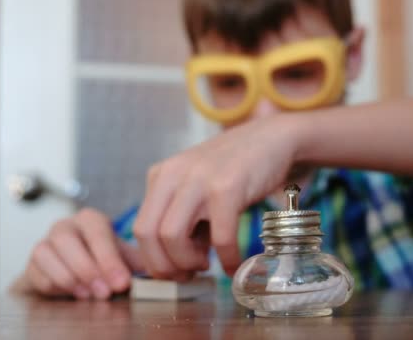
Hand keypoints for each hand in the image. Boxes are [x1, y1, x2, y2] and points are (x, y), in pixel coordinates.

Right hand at [20, 208, 143, 298]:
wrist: (72, 270)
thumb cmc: (102, 259)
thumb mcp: (123, 256)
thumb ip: (138, 261)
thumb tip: (159, 269)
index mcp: (91, 219)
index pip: (98, 233)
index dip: (110, 260)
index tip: (122, 283)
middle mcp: (65, 225)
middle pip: (68, 241)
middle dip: (88, 269)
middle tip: (106, 292)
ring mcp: (45, 242)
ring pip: (47, 254)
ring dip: (70, 278)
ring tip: (90, 294)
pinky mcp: (32, 263)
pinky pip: (37, 272)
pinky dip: (55, 285)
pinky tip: (74, 292)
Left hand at [133, 116, 298, 278]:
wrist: (272, 138)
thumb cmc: (237, 169)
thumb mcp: (198, 186)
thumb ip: (184, 216)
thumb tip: (177, 262)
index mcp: (161, 175)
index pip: (140, 228)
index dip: (154, 259)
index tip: (175, 271)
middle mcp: (173, 174)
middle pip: (148, 234)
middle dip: (165, 266)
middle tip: (188, 274)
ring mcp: (199, 179)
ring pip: (172, 237)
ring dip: (188, 263)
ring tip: (208, 264)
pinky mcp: (227, 187)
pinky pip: (219, 237)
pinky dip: (226, 258)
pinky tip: (233, 264)